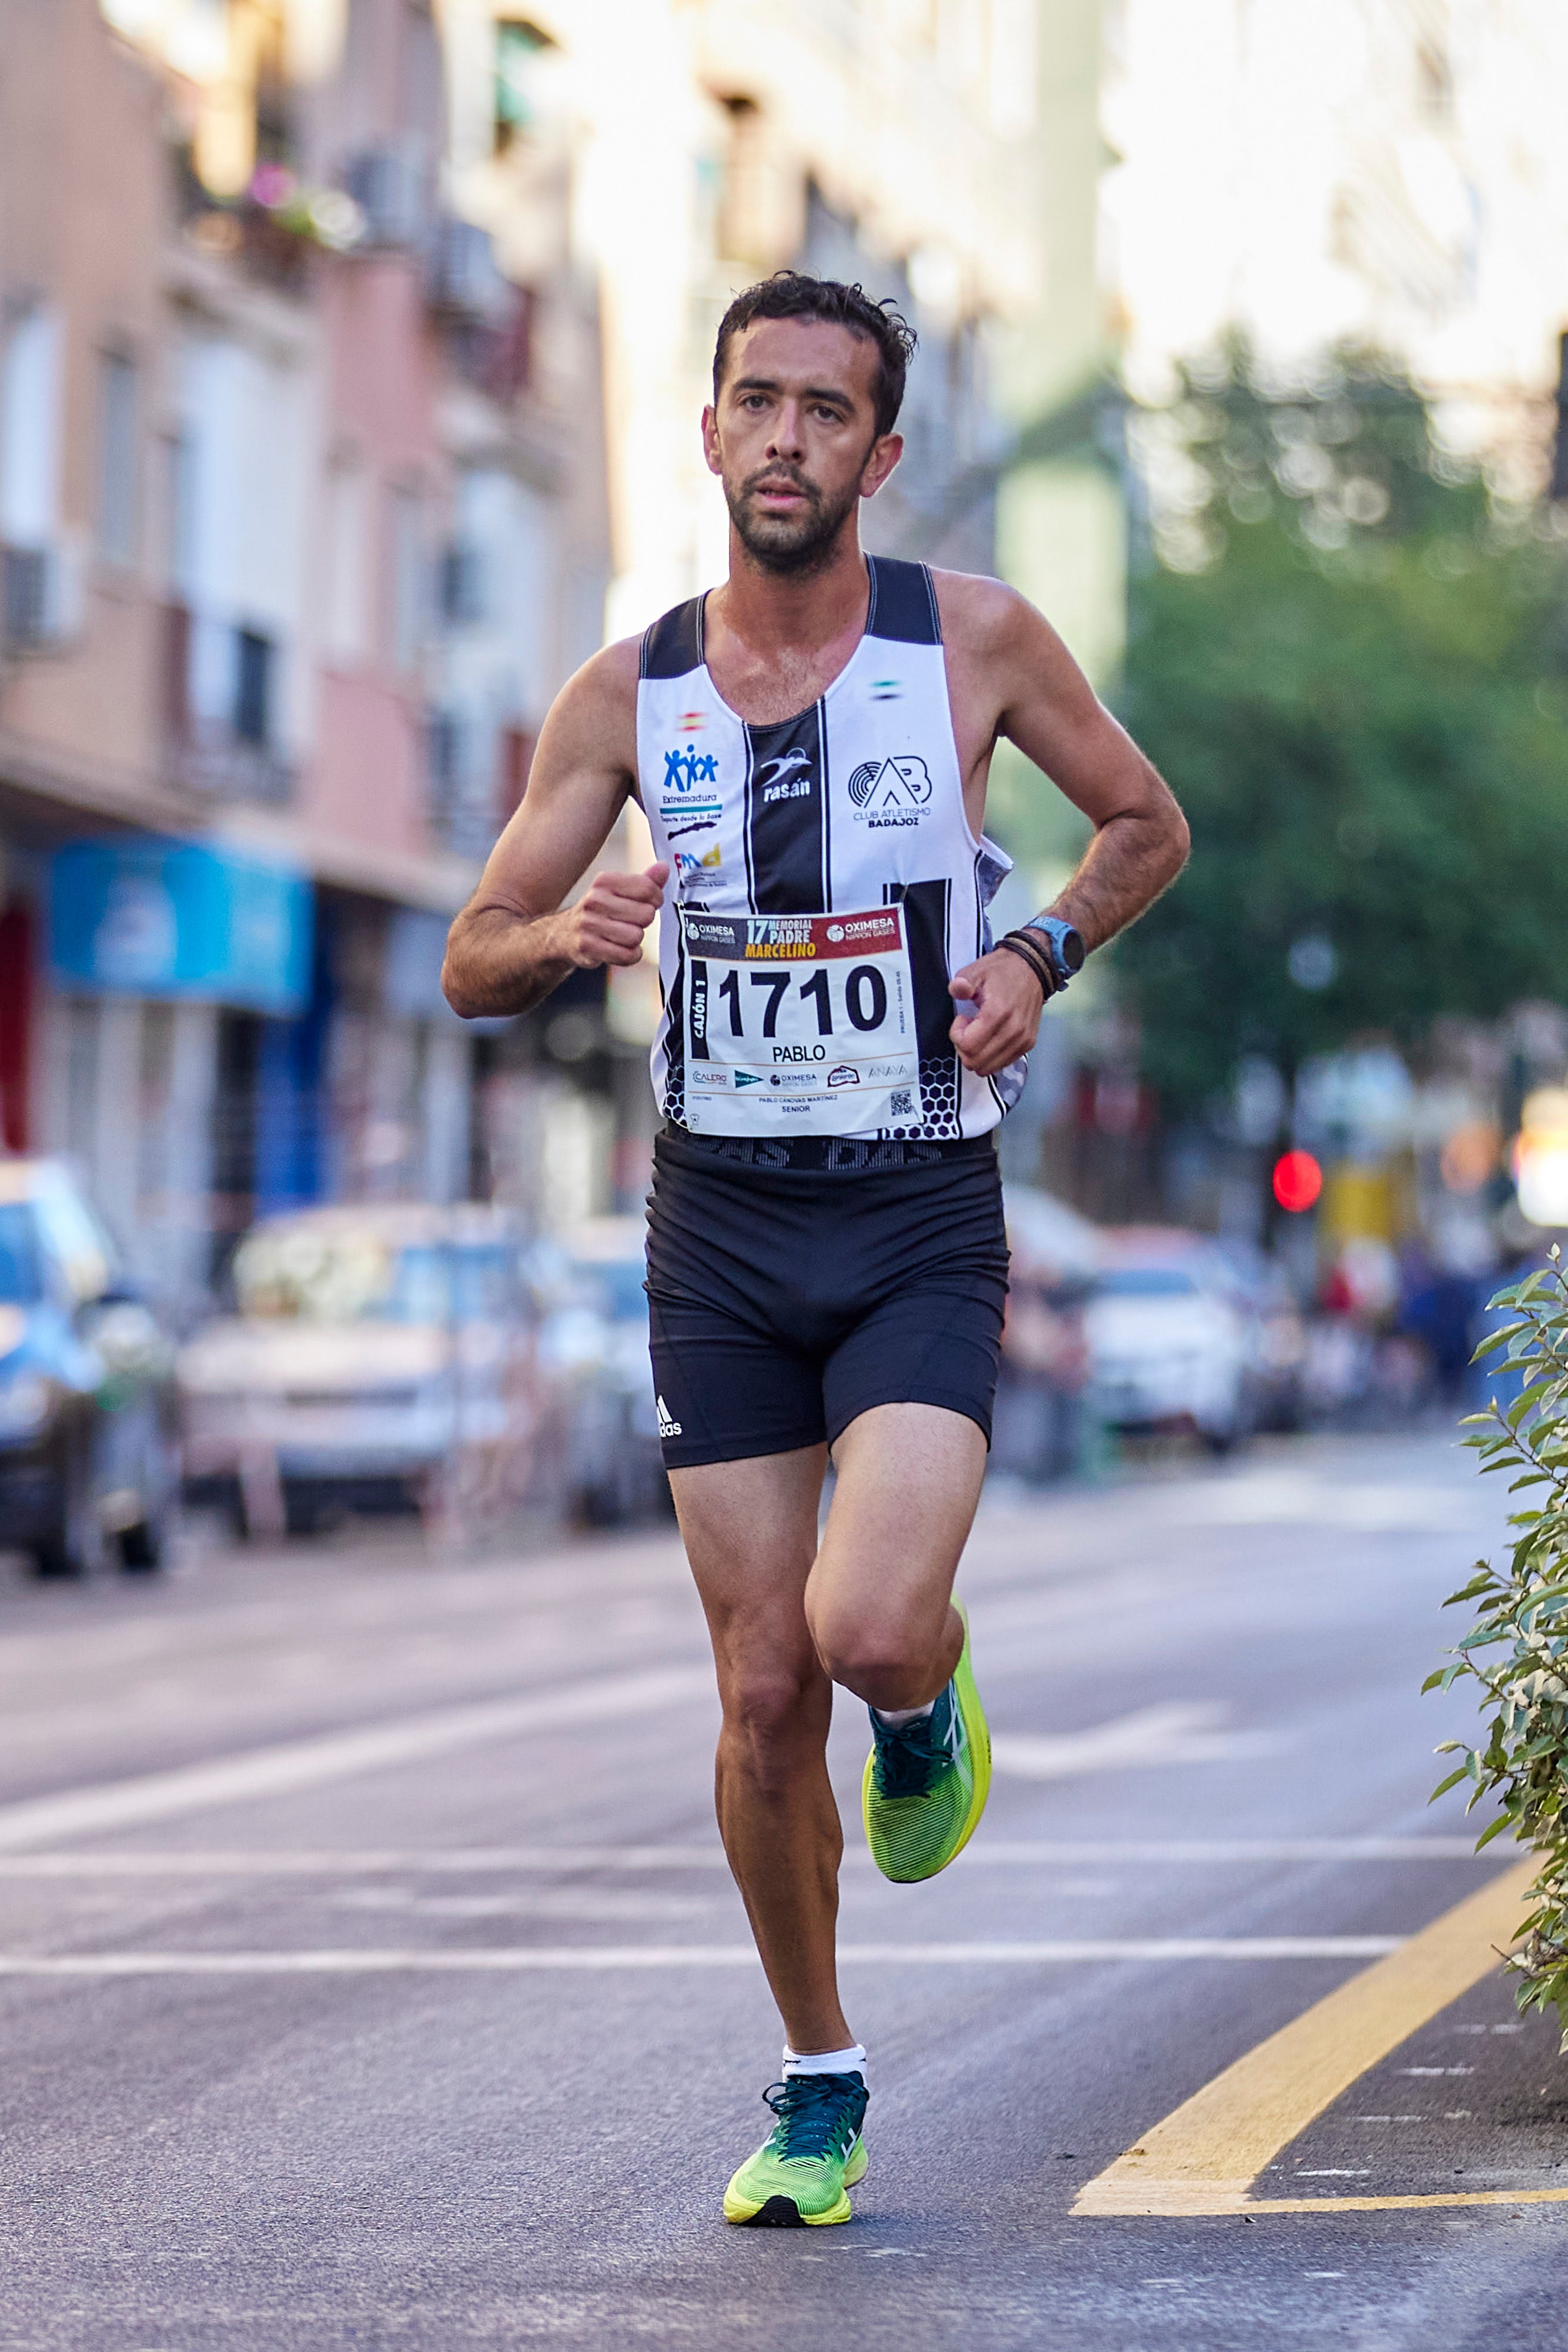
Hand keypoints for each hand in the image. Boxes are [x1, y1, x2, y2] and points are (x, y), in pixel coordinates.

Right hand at [558, 863, 668, 968]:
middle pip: (646, 914)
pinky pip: (626, 955)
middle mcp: (595, 900)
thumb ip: (644, 881)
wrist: (564, 934)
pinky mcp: (588, 947)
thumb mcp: (618, 891)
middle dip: (644, 922)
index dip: (656, 899)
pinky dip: (630, 956)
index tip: (650, 903)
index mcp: (604, 882)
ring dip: (635, 940)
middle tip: (631, 922)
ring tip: (623, 936)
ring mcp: (589, 924)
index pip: (647, 888)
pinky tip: (621, 949)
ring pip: (636, 936)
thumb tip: (664, 868)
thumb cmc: (597, 912)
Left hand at [948, 948, 1045, 1074]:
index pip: (968, 1046)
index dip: (956, 1035)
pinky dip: (990, 1056)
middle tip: (968, 1028)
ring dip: (977, 1054)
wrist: (1033, 969)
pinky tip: (991, 1037)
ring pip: (987, 1068)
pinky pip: (1001, 1064)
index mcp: (998, 1012)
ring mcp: (1022, 1040)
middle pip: (975, 1061)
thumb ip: (962, 983)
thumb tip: (957, 989)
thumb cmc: (1004, 971)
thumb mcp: (977, 970)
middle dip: (963, 1047)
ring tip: (980, 1033)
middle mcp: (1013, 1030)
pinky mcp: (1027, 1044)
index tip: (961, 1019)